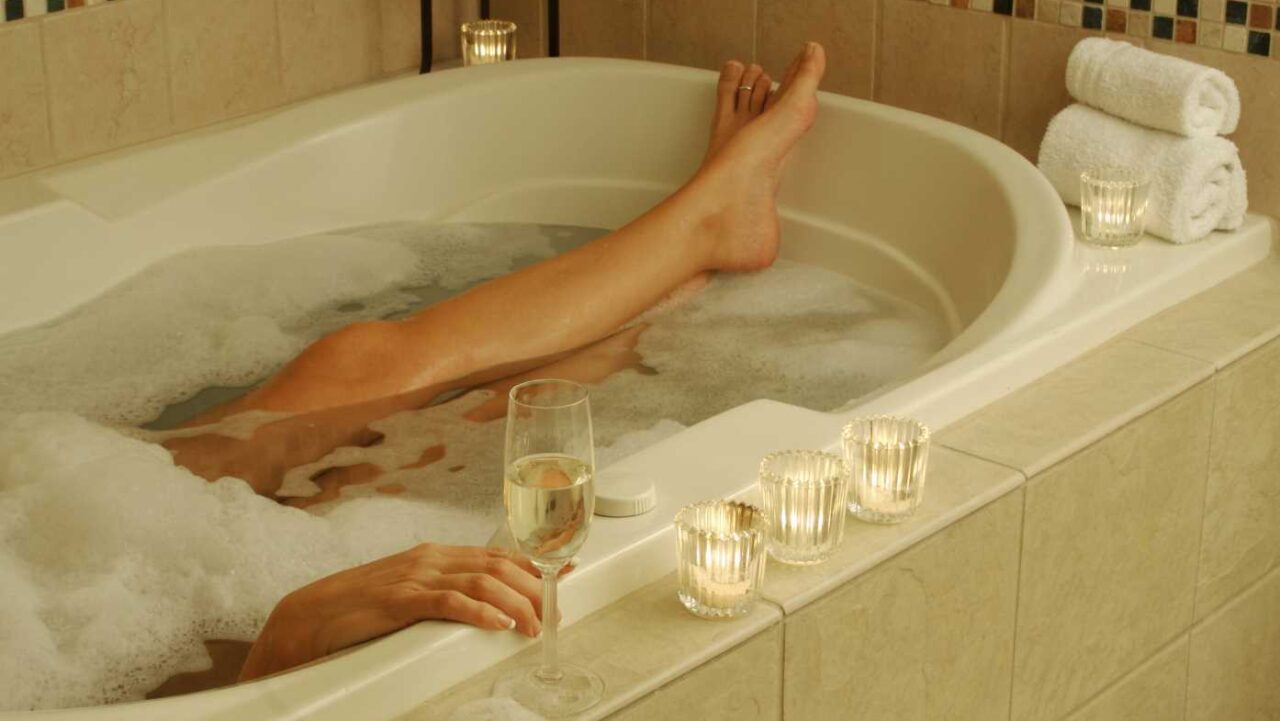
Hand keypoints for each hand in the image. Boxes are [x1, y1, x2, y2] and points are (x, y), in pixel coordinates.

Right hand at [240, 543, 548, 681]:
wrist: (305, 618)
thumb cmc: (356, 610)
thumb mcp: (408, 595)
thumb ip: (442, 593)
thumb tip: (480, 607)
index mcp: (433, 556)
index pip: (495, 554)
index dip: (533, 564)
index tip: (565, 574)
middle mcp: (429, 559)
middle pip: (496, 566)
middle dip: (533, 588)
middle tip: (554, 614)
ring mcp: (414, 577)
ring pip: (481, 581)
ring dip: (515, 604)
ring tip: (534, 625)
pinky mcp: (399, 600)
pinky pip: (448, 601)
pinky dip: (480, 611)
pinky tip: (499, 623)